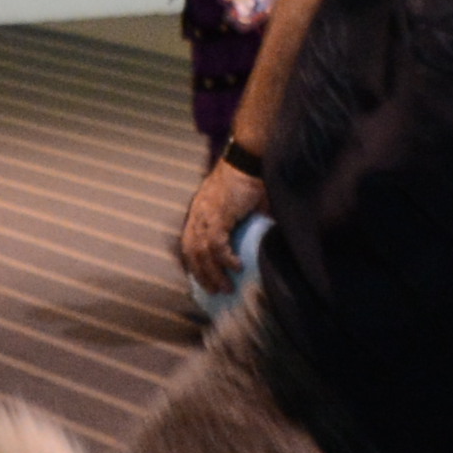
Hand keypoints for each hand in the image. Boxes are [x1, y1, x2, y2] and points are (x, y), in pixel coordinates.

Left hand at [178, 155, 260, 286]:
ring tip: (225, 288)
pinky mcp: (217, 216)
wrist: (247, 160)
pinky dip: (226, 259)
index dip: (193, 263)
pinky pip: (217, 245)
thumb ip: (246, 225)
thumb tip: (264, 242)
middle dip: (201, 275)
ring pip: (202, 254)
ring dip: (213, 273)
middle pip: (191, 253)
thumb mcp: (243, 206)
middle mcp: (197, 215)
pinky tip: (236, 268)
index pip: (188, 243)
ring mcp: (205, 216)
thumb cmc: (248, 179)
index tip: (201, 279)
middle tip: (213, 292)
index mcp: (199, 212)